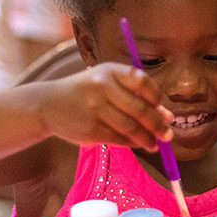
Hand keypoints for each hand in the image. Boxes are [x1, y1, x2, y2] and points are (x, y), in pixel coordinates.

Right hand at [39, 63, 173, 151]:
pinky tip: (139, 145)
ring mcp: (95, 108)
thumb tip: (167, 116)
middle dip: (158, 124)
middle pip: (140, 108)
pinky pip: (118, 139)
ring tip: (156, 144)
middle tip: (169, 135)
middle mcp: (102, 87)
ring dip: (148, 138)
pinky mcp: (90, 129)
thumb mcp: (107, 83)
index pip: (143, 82)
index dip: (157, 97)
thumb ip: (136, 95)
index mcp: (110, 71)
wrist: (47, 104)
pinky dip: (132, 144)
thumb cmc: (86, 92)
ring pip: (131, 127)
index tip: (165, 109)